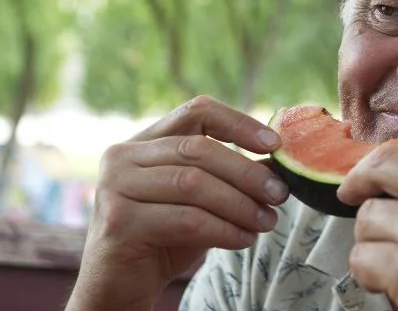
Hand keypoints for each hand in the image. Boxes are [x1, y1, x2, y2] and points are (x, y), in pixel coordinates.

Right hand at [66, 96, 288, 310]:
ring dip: (240, 204)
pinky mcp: (119, 222)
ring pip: (194, 184)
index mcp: (145, 141)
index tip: (275, 144)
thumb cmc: (166, 238)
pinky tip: (244, 239)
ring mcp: (115, 186)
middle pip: (199, 149)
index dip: (239, 123)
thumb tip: (280, 160)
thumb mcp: (203, 200)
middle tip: (280, 194)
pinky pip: (186, 220)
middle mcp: (124, 156)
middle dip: (247, 173)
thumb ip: (232, 176)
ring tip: (267, 221)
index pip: (197, 111)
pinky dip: (224, 229)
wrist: (120, 287)